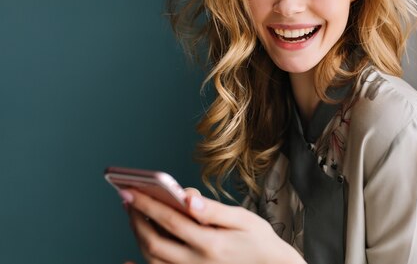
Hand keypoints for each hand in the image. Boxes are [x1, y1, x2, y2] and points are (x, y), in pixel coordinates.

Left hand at [121, 187, 304, 263]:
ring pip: (152, 258)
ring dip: (138, 235)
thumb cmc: (258, 240)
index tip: (129, 190)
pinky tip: (128, 259)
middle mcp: (196, 263)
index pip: (170, 220)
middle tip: (126, 198)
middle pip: (154, 241)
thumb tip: (187, 196)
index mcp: (210, 243)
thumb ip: (213, 209)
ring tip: (134, 214)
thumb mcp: (243, 219)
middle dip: (136, 218)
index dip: (146, 205)